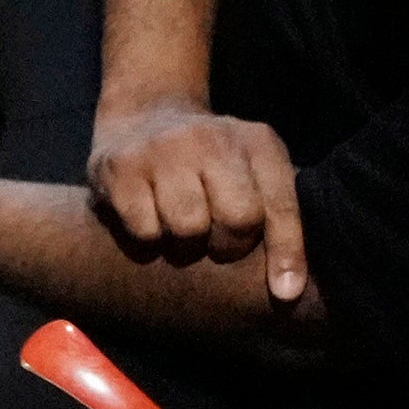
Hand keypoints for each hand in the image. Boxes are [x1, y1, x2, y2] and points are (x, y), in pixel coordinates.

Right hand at [84, 96, 305, 298]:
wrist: (145, 114)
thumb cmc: (210, 163)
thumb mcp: (254, 174)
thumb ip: (276, 219)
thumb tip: (288, 291)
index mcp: (256, 141)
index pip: (279, 205)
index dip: (287, 254)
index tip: (285, 293)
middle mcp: (212, 138)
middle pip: (237, 219)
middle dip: (227, 245)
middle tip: (212, 241)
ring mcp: (163, 148)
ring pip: (188, 228)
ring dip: (184, 244)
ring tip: (178, 229)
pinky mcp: (120, 166)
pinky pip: (145, 231)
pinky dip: (147, 239)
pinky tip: (147, 219)